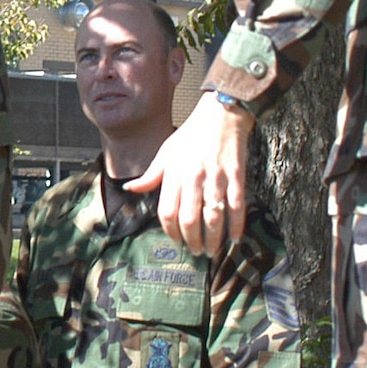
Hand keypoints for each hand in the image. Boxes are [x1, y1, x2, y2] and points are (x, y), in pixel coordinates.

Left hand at [126, 93, 254, 255]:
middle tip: (196, 252)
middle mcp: (193, 179)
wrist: (220, 115)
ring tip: (212, 251)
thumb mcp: (165, 153)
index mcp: (173, 175)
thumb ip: (150, 176)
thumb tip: (129, 189)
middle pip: (190, 219)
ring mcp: (216, 178)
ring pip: (213, 217)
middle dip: (192, 241)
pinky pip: (237, 206)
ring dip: (213, 239)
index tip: (176, 241)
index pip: (167, 211)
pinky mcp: (236, 176)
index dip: (171, 231)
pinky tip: (234, 239)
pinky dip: (236, 225)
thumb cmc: (190, 136)